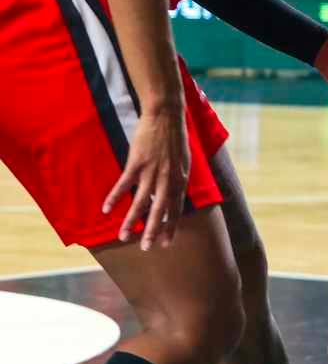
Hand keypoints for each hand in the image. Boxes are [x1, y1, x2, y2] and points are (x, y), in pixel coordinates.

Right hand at [103, 108, 188, 248]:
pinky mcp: (138, 162)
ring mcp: (152, 170)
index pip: (176, 207)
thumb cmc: (175, 138)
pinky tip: (107, 209)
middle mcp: (168, 177)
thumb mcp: (183, 161)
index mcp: (180, 178)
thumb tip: (173, 196)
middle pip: (160, 209)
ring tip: (123, 236)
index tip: (166, 243)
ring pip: (141, 201)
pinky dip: (115, 197)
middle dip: (153, 230)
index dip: (171, 225)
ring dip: (131, 220)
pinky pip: (124, 184)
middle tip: (147, 248)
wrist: (166, 115)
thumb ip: (177, 179)